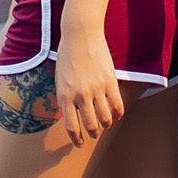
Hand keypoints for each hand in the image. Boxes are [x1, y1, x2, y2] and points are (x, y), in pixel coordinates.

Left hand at [55, 23, 124, 147]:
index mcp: (64, 96)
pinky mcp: (110, 81)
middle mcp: (80, 96)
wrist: (80, 34)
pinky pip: (117, 105)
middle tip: (94, 134)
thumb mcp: (59, 80)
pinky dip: (117, 114)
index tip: (79, 144)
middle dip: (92, 134)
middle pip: (90, 126)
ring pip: (105, 119)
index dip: (76, 139)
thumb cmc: (67, 56)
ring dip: (105, 125)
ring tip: (105, 123)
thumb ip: (64, 99)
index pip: (71, 127)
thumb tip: (69, 117)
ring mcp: (96, 89)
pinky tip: (115, 114)